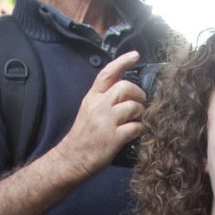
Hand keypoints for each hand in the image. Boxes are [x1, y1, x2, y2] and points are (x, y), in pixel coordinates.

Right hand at [57, 53, 147, 178]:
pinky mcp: (113, 138)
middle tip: (141, 103)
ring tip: (138, 119)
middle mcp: (98, 106)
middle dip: (138, 93)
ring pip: (133, 107)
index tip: (135, 55)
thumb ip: (104, 98)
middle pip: (125, 87)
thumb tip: (126, 90)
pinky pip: (136, 127)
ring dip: (142, 113)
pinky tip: (137, 132)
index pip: (107, 73)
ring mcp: (105, 122)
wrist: (72, 158)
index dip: (122, 61)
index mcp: (92, 97)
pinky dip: (141, 129)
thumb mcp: (89, 110)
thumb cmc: (83, 135)